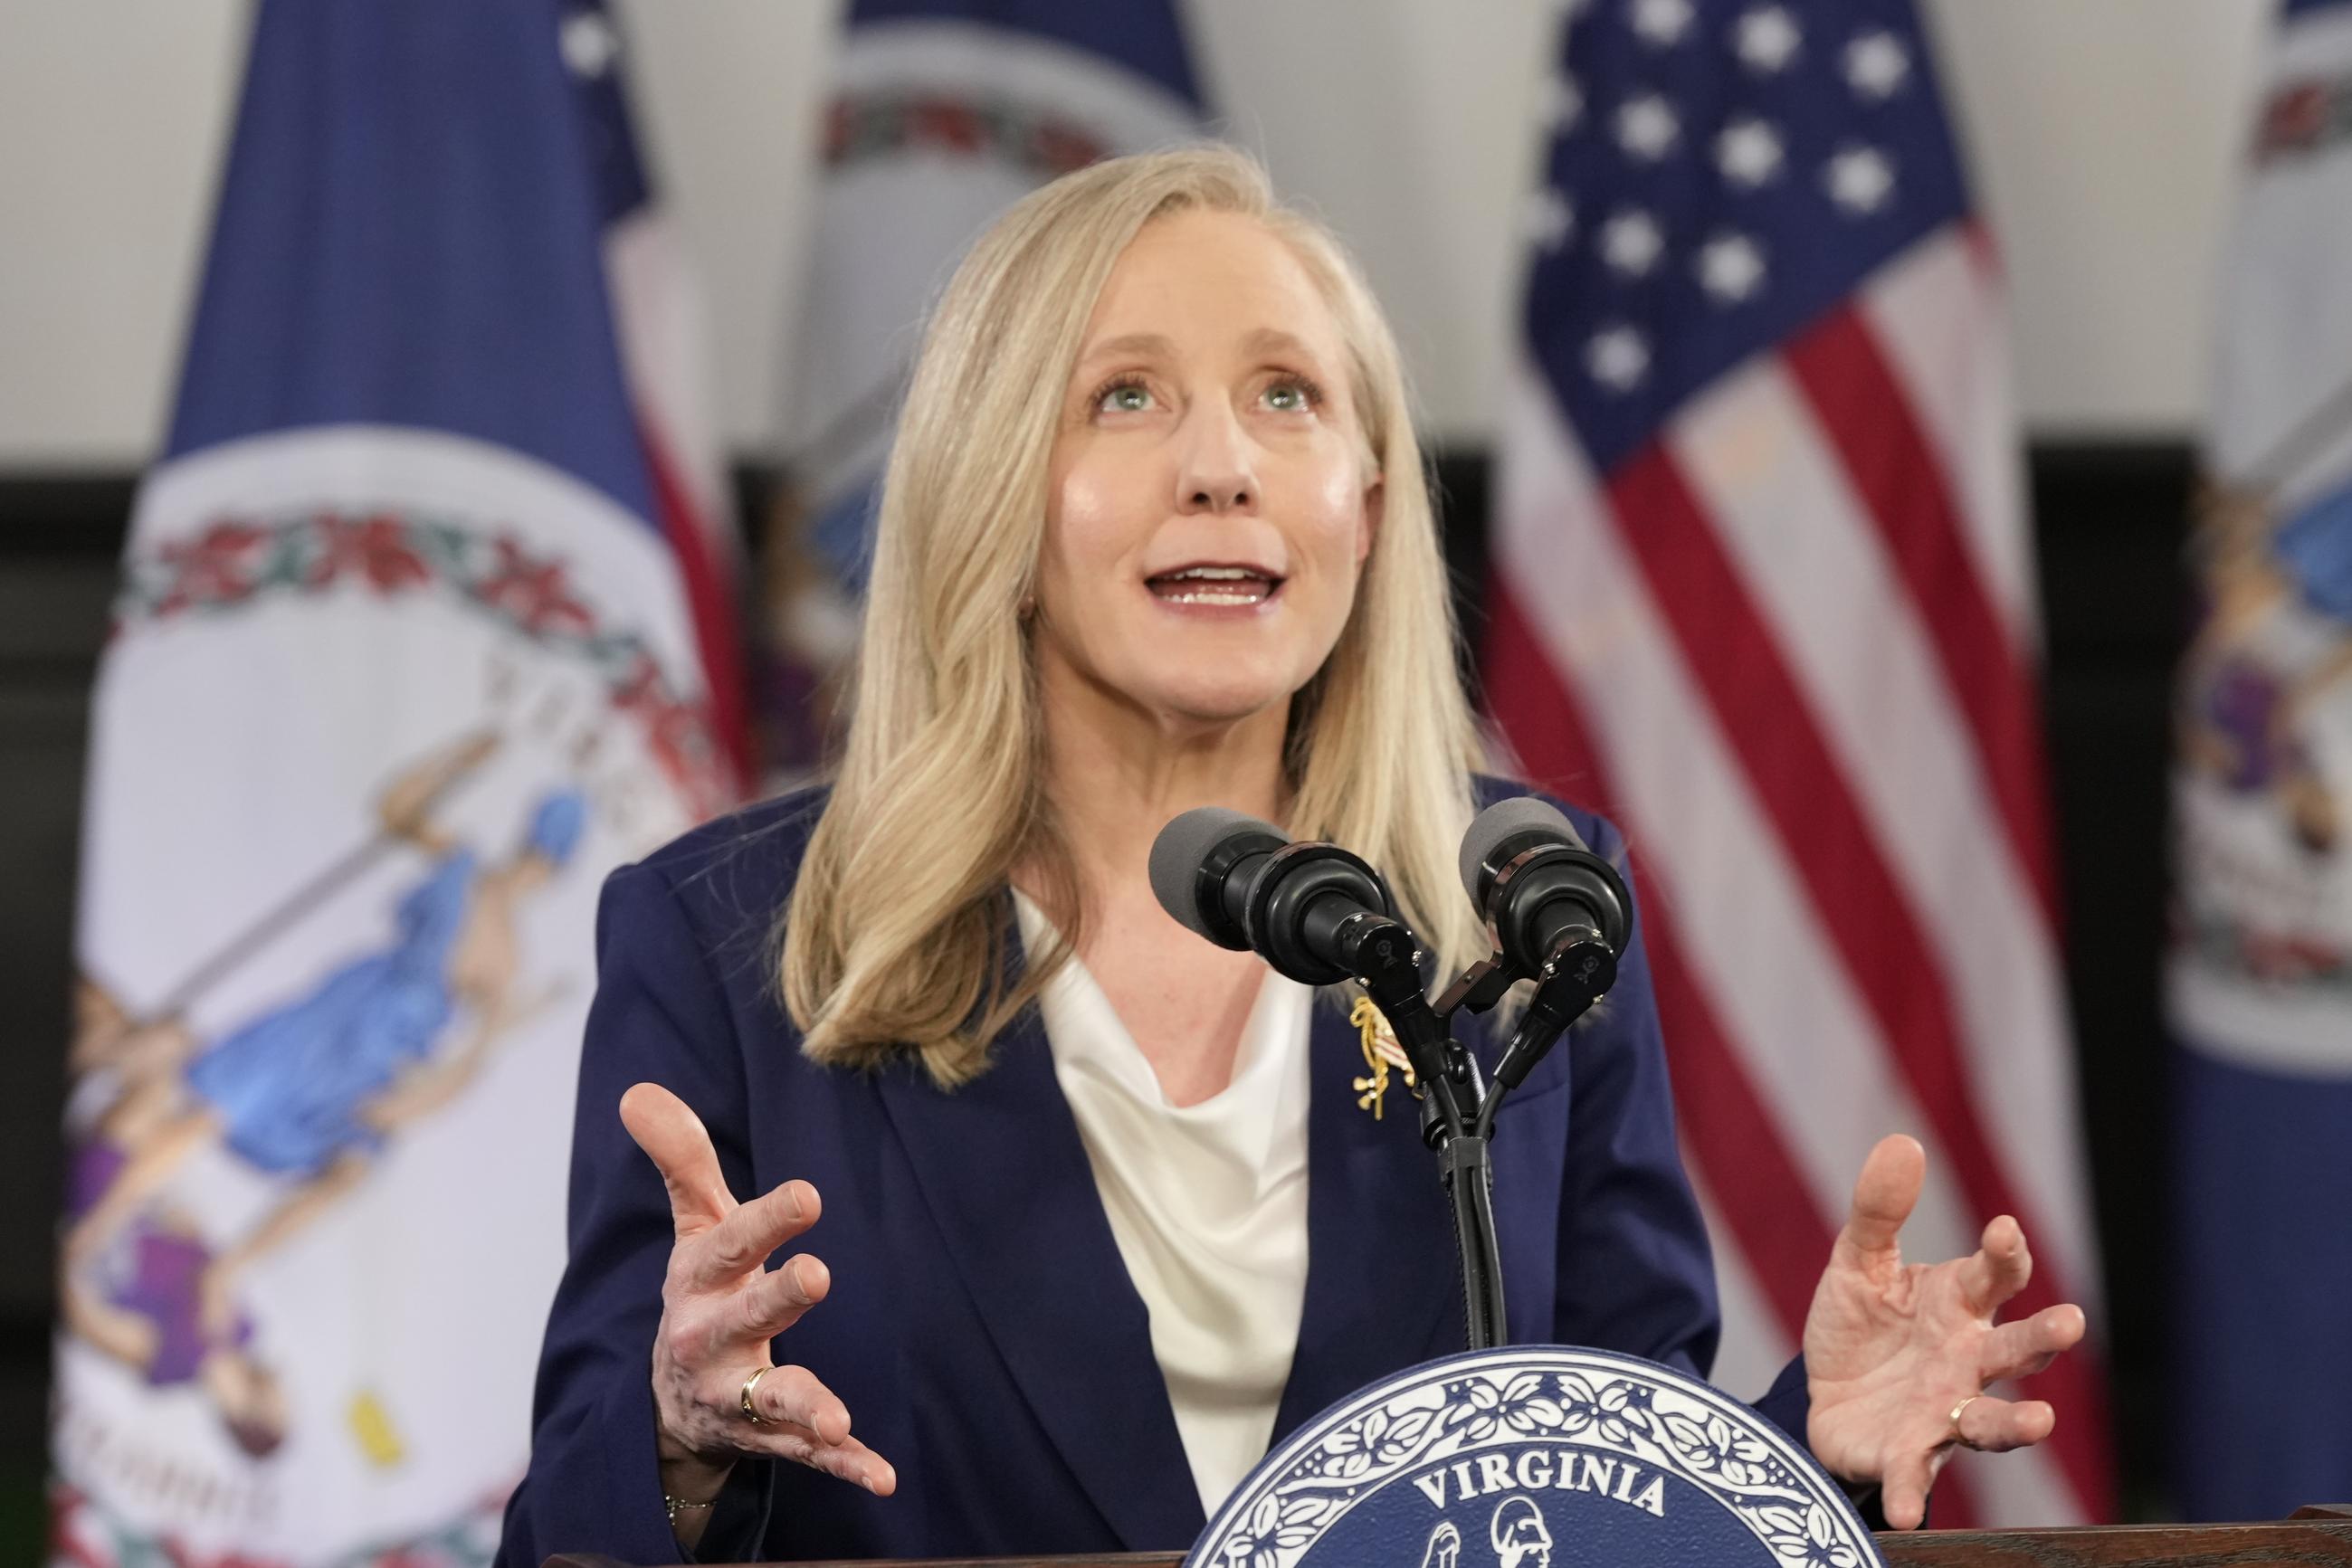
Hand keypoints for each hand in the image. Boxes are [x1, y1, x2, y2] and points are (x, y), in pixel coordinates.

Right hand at [620, 1083, 896, 1500]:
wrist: (672, 1405)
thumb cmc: (701, 1293)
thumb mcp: (692, 1229)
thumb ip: (682, 1161)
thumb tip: (640, 1090)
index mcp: (702, 1281)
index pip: (731, 1243)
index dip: (767, 1219)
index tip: (808, 1195)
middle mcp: (713, 1338)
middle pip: (744, 1316)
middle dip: (777, 1297)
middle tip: (817, 1274)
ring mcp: (740, 1393)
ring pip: (770, 1398)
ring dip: (802, 1405)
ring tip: (832, 1416)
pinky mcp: (772, 1438)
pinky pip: (809, 1455)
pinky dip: (845, 1463)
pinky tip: (882, 1473)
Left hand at [1802, 1135, 2083, 1529]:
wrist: (1826, 1394)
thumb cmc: (1863, 1325)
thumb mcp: (1858, 1262)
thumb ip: (1879, 1211)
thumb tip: (1904, 1143)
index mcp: (1959, 1305)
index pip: (1995, 1275)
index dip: (2004, 1252)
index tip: (2002, 1229)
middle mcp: (1966, 1361)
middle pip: (2014, 1349)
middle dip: (2041, 1337)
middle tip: (2069, 1322)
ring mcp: (1942, 1411)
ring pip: (1988, 1419)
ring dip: (2014, 1423)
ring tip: (2037, 1422)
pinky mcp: (1906, 1453)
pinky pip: (1913, 1475)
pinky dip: (1913, 1492)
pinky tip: (1908, 1512)